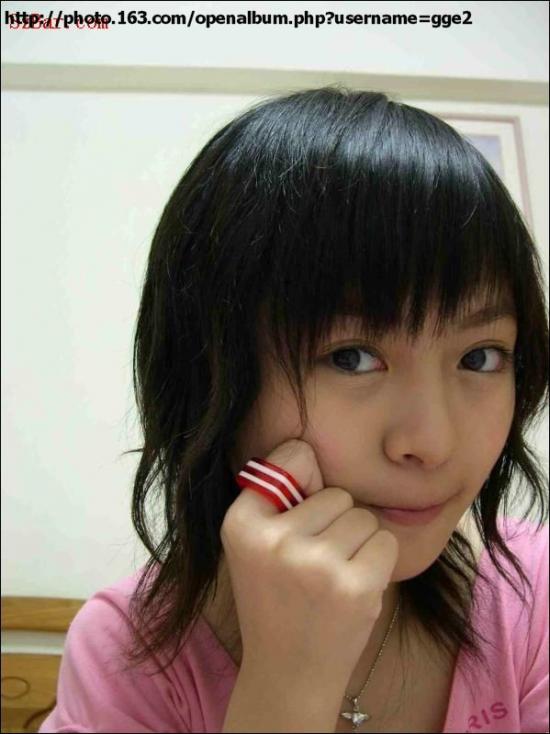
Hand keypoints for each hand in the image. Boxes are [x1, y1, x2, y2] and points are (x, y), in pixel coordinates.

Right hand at [221, 439, 399, 683]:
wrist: (290, 673)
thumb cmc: (277, 598)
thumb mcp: (254, 545)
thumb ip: (277, 497)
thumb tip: (311, 453)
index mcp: (241, 523)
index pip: (295, 455)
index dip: (305, 481)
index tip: (298, 513)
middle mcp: (274, 540)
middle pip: (337, 493)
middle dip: (335, 522)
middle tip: (313, 564)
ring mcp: (315, 564)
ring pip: (363, 517)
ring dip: (357, 544)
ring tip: (332, 578)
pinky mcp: (353, 586)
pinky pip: (385, 542)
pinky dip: (377, 562)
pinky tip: (352, 589)